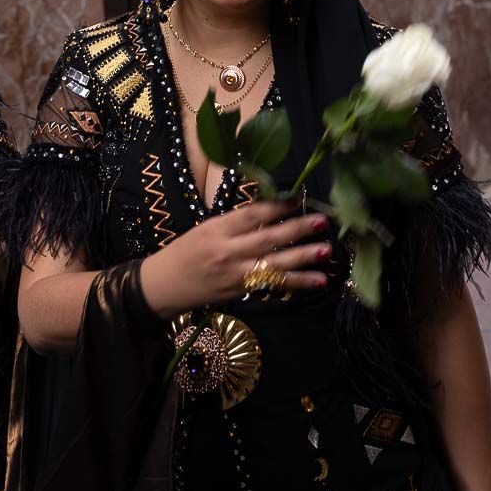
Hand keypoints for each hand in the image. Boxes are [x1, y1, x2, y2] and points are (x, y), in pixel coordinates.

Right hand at [140, 196, 330, 318]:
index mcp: (217, 229)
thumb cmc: (186, 251)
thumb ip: (237, 222)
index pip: (252, 214)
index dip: (277, 205)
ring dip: (303, 258)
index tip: (299, 197)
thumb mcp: (207, 229)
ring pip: (275, 266)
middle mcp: (227, 251)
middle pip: (268, 239)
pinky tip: (317, 281)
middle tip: (322, 221)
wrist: (163, 286)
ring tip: (326, 251)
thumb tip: (271, 207)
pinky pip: (274, 286)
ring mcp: (235, 275)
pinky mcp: (241, 293)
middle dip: (297, 229)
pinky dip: (297, 284)